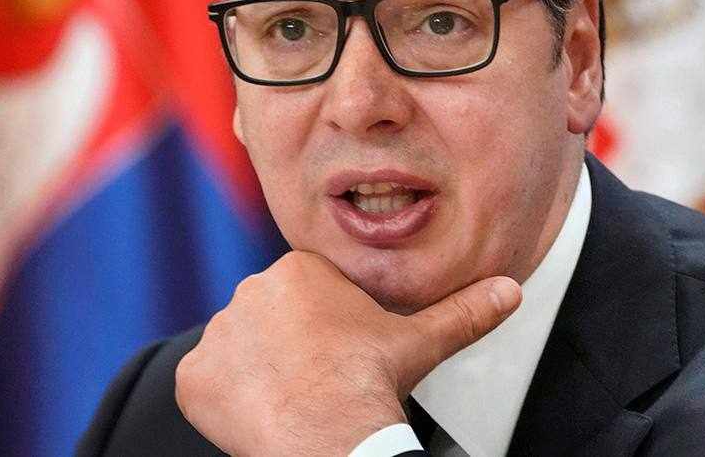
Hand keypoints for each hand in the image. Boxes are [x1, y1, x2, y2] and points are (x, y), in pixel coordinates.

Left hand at [175, 251, 521, 455]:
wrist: (330, 434)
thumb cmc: (373, 381)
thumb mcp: (422, 340)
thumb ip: (463, 310)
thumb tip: (512, 289)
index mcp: (297, 271)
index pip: (302, 298)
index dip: (321, 332)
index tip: (337, 358)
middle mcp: (248, 291)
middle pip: (266, 322)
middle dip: (286, 350)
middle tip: (315, 382)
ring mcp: (216, 334)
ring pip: (237, 353)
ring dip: (255, 375)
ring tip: (290, 401)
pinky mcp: (193, 377)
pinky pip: (204, 385)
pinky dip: (223, 402)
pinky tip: (257, 418)